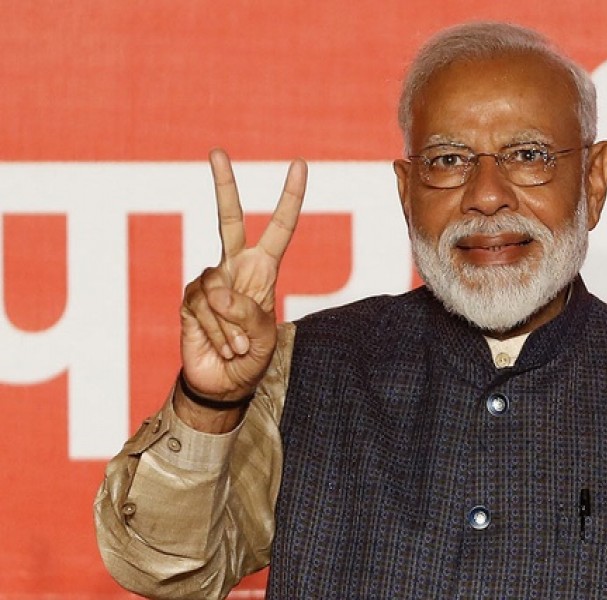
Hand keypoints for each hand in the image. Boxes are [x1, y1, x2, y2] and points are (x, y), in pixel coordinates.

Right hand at [179, 149, 306, 403]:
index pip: (280, 228)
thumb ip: (248, 313)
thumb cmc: (251, 358)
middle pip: (228, 219)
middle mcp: (235, 268)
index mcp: (263, 270)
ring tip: (236, 347)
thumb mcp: (264, 338)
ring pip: (217, 287)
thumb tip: (217, 292)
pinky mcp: (189, 300)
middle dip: (223, 185)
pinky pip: (202, 307)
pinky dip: (216, 331)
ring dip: (230, 324)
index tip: (299, 164)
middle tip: (216, 151)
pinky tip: (222, 347)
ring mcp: (209, 282)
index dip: (290, 198)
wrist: (223, 385)